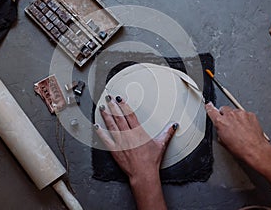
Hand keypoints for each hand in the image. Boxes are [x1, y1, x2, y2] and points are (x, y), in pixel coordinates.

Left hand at [94, 95, 177, 209]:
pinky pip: (105, 139)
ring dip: (106, 115)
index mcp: (138, 132)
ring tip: (102, 107)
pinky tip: (96, 126)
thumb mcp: (161, 145)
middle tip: (108, 97)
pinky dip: (100, 132)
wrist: (143, 174)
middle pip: (119, 117)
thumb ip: (167, 133)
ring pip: (111, 125)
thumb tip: (174, 126)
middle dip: (113, 106)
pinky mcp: (114, 150)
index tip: (120, 99)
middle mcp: (128, 135)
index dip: (124, 105)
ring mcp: (120, 142)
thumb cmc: (151, 161)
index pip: (129, 115)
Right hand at [205, 102, 270, 184]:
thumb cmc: (240, 148)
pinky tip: (246, 127)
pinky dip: (245, 119)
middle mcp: (230, 115)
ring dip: (235, 117)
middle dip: (225, 114)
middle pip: (224, 109)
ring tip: (239, 128)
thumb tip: (220, 127)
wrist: (255, 150)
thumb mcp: (222, 141)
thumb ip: (219, 129)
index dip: (209, 108)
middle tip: (229, 122)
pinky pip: (245, 114)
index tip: (209, 105)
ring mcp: (241, 114)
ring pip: (235, 111)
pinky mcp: (250, 115)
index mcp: (220, 122)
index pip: (211, 110)